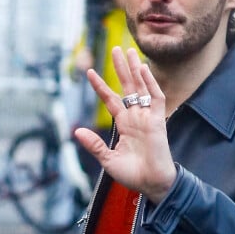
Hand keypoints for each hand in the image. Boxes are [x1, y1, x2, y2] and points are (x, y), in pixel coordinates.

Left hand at [75, 47, 176, 203]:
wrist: (152, 184)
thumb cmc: (132, 175)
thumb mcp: (107, 160)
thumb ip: (94, 145)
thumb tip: (77, 132)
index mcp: (124, 125)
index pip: (111, 100)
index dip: (100, 86)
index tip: (89, 71)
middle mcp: (135, 117)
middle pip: (127, 87)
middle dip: (121, 69)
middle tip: (115, 49)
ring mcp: (147, 117)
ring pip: (141, 87)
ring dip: (135, 70)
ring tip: (129, 51)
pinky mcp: (158, 121)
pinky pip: (155, 98)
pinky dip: (150, 83)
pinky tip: (143, 70)